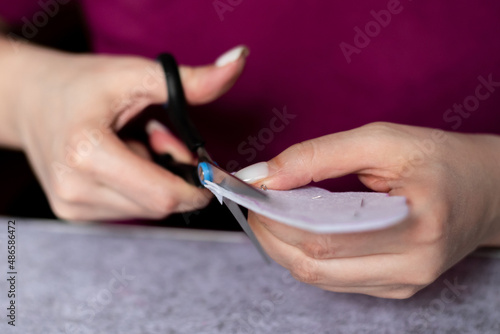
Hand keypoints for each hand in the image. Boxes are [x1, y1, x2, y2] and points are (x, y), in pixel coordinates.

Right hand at [4, 40, 248, 219]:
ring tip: (134, 145)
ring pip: (147, 209)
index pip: (164, 195)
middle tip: (159, 137)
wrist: (31, 99)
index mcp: (87, 152)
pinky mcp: (72, 212)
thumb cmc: (82, 83)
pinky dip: (138, 189)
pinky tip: (121, 162)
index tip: (201, 159)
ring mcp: (72, 205)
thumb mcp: (137, 75)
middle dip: (175, 175)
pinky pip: (129, 209)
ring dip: (156, 181)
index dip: (195, 183)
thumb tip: (237, 63)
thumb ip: (192, 80)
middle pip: (160, 204)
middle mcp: (75, 188)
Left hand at [237, 122, 499, 297]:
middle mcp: (412, 266)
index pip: (324, 238)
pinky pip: (335, 280)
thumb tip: (267, 175)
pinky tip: (302, 231)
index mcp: (418, 225)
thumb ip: (320, 156)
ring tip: (275, 215)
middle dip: (272, 236)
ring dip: (285, 248)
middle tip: (258, 204)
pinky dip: (308, 256)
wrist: (487, 191)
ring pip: (319, 279)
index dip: (277, 219)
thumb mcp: (383, 140)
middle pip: (314, 266)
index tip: (254, 194)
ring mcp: (404, 284)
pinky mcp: (395, 288)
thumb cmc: (440, 160)